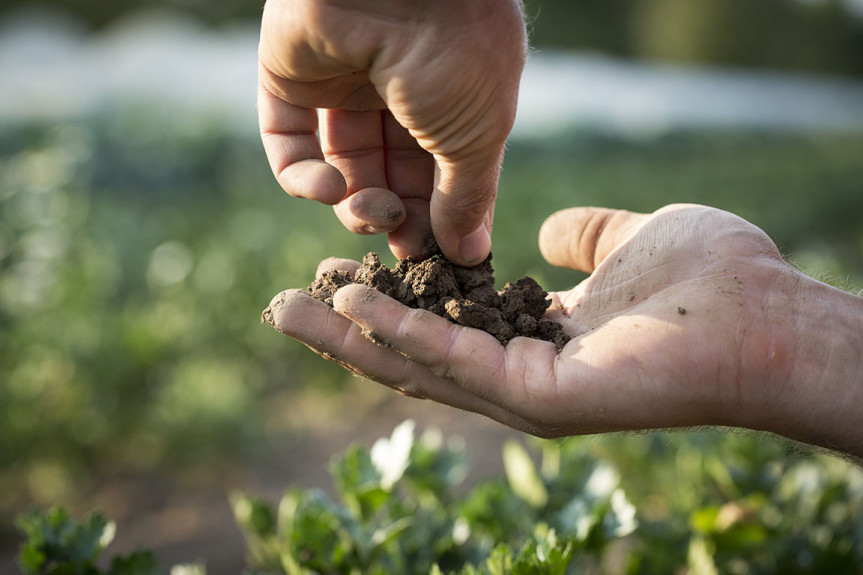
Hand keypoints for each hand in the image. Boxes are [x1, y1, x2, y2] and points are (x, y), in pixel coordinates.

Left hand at [258, 0, 526, 264]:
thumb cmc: (455, 54)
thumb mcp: (478, 136)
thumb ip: (468, 197)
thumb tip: (469, 253)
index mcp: (455, 96)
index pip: (447, 171)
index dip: (444, 216)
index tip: (445, 259)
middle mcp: (400, 90)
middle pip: (395, 175)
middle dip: (401, 218)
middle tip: (405, 250)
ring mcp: (344, 85)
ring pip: (345, 168)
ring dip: (357, 205)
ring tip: (374, 215)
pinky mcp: (291, 81)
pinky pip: (290, 145)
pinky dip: (304, 180)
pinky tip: (331, 191)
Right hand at [266, 204, 862, 458]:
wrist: (766, 316)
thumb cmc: (712, 278)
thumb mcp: (629, 238)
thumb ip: (584, 238)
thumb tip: (548, 234)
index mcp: (538, 337)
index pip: (446, 325)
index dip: (390, 301)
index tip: (341, 270)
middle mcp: (523, 375)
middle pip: (413, 356)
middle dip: (344, 332)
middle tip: (281, 307)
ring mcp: (528, 395)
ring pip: (418, 368)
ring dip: (349, 340)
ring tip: (287, 310)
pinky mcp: (541, 399)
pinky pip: (456, 362)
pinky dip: (401, 334)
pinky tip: (354, 305)